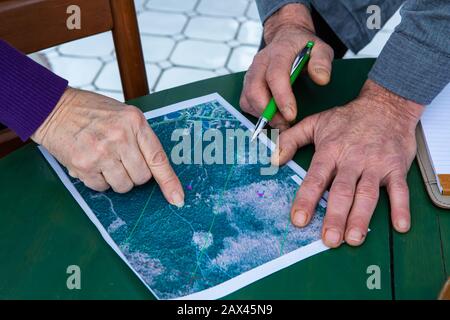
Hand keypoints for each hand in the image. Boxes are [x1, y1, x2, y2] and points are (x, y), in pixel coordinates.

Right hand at [32, 88, 184, 205]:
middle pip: (142, 177)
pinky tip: (92, 163)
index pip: (158, 158)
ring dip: (117, 179)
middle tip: (122, 159)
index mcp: (135, 122)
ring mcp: (101, 152)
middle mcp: (120, 137)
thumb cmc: (92, 112)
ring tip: (106, 160)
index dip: (169, 181)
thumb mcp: (124, 115)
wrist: (54, 108)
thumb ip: (141, 138)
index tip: (177, 198)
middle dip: (135, 174)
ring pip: (124, 186)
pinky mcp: (84, 165)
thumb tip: (156, 171)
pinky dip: (99, 181)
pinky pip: (102, 188)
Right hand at [240, 3, 333, 129]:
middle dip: (268, 112)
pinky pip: (245, 102)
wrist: (287, 39)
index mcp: (279, 52)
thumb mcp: (320, 48)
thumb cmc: (303, 47)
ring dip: (261, 115)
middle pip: (255, 90)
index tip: (291, 115)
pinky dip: (255, 113)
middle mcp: (260, 62)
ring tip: (280, 123)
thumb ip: (322, 62)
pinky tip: (271, 117)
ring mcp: (251, 73)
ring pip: (247, 98)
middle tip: (285, 124)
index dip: (281, 98)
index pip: (275, 76)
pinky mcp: (247, 83)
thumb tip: (321, 79)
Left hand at [272, 80, 424, 246]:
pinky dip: (401, 207)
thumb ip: (290, 140)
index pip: (316, 178)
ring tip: (353, 239)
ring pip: (367, 194)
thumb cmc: (349, 117)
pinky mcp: (396, 168)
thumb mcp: (315, 122)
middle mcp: (352, 160)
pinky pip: (399, 189)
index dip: (306, 200)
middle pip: (342, 191)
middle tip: (329, 239)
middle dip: (335, 217)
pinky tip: (400, 225)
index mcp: (330, 150)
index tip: (299, 219)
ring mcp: (376, 165)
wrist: (386, 105)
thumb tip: (273, 158)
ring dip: (360, 217)